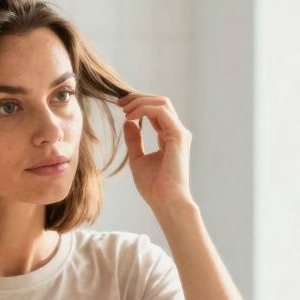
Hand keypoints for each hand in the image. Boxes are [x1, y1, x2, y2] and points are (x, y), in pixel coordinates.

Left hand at [119, 92, 193, 210]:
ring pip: (162, 102)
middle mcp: (177, 132)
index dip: (139, 104)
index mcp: (169, 137)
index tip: (121, 106)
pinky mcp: (178, 135)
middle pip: (160, 102)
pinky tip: (131, 116)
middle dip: (139, 98)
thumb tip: (128, 122)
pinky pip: (161, 111)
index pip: (157, 111)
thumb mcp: (137, 158)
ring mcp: (179, 133)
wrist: (165, 201)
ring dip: (140, 101)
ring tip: (124, 108)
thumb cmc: (154, 186)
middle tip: (120, 102)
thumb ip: (134, 140)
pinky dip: (144, 109)